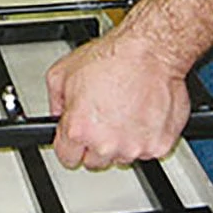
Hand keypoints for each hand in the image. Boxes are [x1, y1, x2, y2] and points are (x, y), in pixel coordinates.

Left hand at [44, 30, 189, 169]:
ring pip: (121, 156)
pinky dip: (144, 136)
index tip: (75, 139)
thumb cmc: (112, 58)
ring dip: (121, 141)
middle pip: (95, 161)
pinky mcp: (158, 146)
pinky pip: (146, 150)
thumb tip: (57, 115)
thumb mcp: (63, 72)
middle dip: (95, 143)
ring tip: (123, 110)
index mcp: (79, 129)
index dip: (70, 146)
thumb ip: (55, 102)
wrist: (150, 52)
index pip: (67, 157)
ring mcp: (134, 148)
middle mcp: (106, 144)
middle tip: (102, 117)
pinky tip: (141, 113)